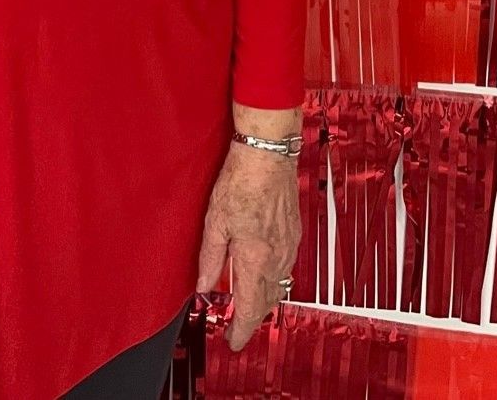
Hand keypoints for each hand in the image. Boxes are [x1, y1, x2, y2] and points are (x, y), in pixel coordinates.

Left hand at [195, 137, 300, 350]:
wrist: (268, 156)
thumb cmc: (240, 182)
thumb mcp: (214, 221)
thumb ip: (209, 258)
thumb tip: (202, 287)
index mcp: (255, 259)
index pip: (251, 308)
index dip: (241, 330)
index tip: (232, 341)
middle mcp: (277, 258)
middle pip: (268, 302)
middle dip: (253, 318)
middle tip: (236, 325)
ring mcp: (289, 246)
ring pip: (279, 286)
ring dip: (264, 300)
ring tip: (248, 304)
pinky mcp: (293, 233)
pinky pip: (286, 267)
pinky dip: (274, 279)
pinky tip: (263, 272)